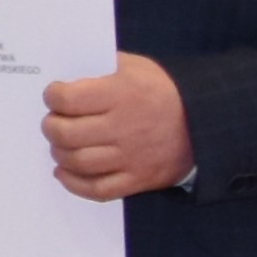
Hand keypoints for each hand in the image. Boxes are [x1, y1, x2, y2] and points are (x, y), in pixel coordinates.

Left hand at [45, 52, 193, 200]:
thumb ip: (99, 68)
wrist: (206, 120)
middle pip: (67, 133)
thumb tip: (63, 77)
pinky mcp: (140, 179)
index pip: (68, 99)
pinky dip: (74, 183)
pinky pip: (98, 189)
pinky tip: (64, 171)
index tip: (54, 95)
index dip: (53, 96)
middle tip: (53, 122)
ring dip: (60, 153)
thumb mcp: (133, 67)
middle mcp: (125, 127)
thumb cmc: (161, 90)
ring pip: (78, 162)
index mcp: (122, 94)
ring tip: (61, 144)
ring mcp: (133, 157)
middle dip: (51, 126)